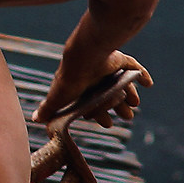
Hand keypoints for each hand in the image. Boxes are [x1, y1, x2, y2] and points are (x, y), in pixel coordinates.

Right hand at [33, 52, 150, 125]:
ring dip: (130, 95)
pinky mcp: (119, 59)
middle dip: (119, 108)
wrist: (84, 58)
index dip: (101, 114)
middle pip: (110, 95)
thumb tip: (35, 119)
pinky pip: (133, 67)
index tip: (109, 124)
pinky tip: (148, 84)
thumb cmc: (70, 80)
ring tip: (135, 104)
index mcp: (82, 88)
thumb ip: (49, 109)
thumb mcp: (58, 98)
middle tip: (128, 118)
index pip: (94, 104)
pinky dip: (142, 75)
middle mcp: (95, 78)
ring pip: (122, 84)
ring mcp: (108, 68)